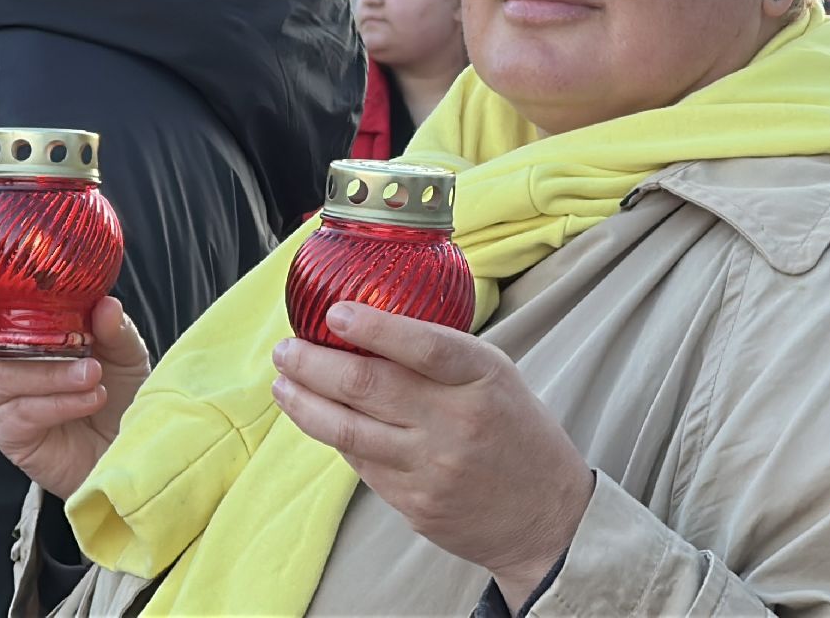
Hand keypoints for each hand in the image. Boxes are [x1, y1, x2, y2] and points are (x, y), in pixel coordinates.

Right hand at [0, 248, 150, 499]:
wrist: (130, 447)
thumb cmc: (118, 389)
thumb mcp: (124, 351)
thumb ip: (113, 328)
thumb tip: (105, 304)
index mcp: (22, 327)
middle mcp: (3, 359)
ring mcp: (3, 397)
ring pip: (5, 374)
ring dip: (51, 370)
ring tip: (92, 371)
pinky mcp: (11, 433)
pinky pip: (25, 410)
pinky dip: (61, 400)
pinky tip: (90, 397)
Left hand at [271, 303, 592, 605]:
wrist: (546, 517)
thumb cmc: (517, 432)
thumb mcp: (496, 376)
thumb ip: (441, 354)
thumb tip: (368, 324)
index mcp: (482, 378)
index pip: (423, 346)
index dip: (374, 327)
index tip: (334, 313)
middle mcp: (456, 422)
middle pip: (368, 385)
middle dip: (314, 364)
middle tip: (286, 349)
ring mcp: (432, 468)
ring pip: (349, 430)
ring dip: (305, 403)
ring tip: (283, 384)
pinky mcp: (414, 504)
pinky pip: (360, 464)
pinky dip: (334, 437)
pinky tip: (318, 419)